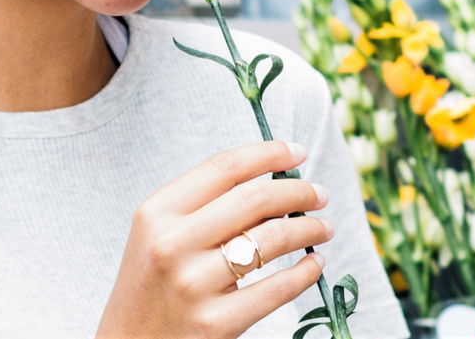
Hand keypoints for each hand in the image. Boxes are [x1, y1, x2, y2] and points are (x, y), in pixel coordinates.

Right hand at [95, 140, 332, 338]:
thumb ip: (202, 207)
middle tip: (319, 195)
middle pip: (253, 200)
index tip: (297, 152)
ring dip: (308, 229)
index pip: (222, 168)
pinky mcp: (214, 324)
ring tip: (323, 228)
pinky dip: (305, 273)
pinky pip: (275, 290)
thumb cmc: (151, 286)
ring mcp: (192, 285)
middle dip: (298, 192)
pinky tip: (315, 265)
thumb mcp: (158, 236)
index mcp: (156, 212)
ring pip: (270, 240)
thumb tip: (273, 183)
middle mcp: (171, 244)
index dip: (267, 154)